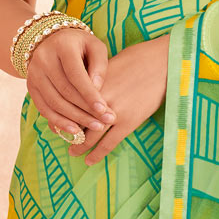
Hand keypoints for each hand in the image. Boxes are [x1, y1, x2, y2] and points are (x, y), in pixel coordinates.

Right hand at [26, 27, 116, 140]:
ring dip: (75, 119)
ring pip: (54, 102)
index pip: (75, 74)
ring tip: (94, 127)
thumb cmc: (81, 45)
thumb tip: (97, 89)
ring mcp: (34, 73)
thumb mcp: (95, 46)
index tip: (103, 110)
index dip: (89, 94)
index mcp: (62, 46)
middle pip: (64, 91)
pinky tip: (74, 130)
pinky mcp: (30, 86)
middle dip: (85, 110)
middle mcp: (43, 59)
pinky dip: (59, 121)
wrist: (53, 40)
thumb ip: (99, 65)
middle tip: (104, 122)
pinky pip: (44, 108)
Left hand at [67, 33, 169, 164]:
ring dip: (79, 146)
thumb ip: (96, 79)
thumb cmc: (139, 57)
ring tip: (73, 152)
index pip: (70, 103)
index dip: (62, 114)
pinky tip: (89, 161)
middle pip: (76, 120)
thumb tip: (88, 89)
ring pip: (90, 135)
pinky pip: (109, 143)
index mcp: (92, 83)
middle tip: (62, 138)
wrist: (162, 62)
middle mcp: (98, 99)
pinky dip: (97, 154)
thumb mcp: (110, 64)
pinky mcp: (128, 122)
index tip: (56, 120)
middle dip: (68, 131)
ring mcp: (113, 112)